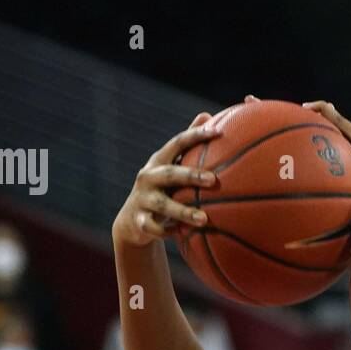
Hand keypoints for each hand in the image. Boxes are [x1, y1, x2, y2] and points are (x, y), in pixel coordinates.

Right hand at [112, 113, 220, 247]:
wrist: (132, 221)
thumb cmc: (162, 188)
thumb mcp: (171, 166)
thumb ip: (188, 144)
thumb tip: (207, 115)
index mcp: (159, 161)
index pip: (178, 143)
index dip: (196, 136)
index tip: (218, 133)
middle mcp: (148, 177)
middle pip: (170, 173)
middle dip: (191, 175)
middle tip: (213, 180)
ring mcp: (143, 199)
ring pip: (163, 204)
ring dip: (183, 212)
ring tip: (204, 219)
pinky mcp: (140, 221)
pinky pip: (154, 228)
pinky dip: (168, 231)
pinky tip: (184, 234)